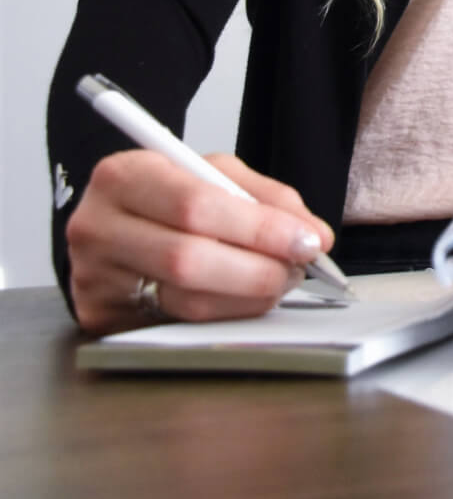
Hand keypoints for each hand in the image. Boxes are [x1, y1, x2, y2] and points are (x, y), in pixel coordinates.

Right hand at [66, 149, 334, 336]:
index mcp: (123, 176)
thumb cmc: (160, 196)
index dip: (259, 227)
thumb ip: (264, 197)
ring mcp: (92, 279)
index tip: (306, 240)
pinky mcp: (100, 318)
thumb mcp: (209, 173)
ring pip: (186, 300)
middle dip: (259, 267)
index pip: (196, 204)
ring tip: (279, 280)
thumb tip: (313, 234)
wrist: (108, 227)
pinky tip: (247, 297)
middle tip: (299, 266)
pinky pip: (177, 325)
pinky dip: (226, 314)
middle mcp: (97, 227)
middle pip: (189, 258)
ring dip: (249, 295)